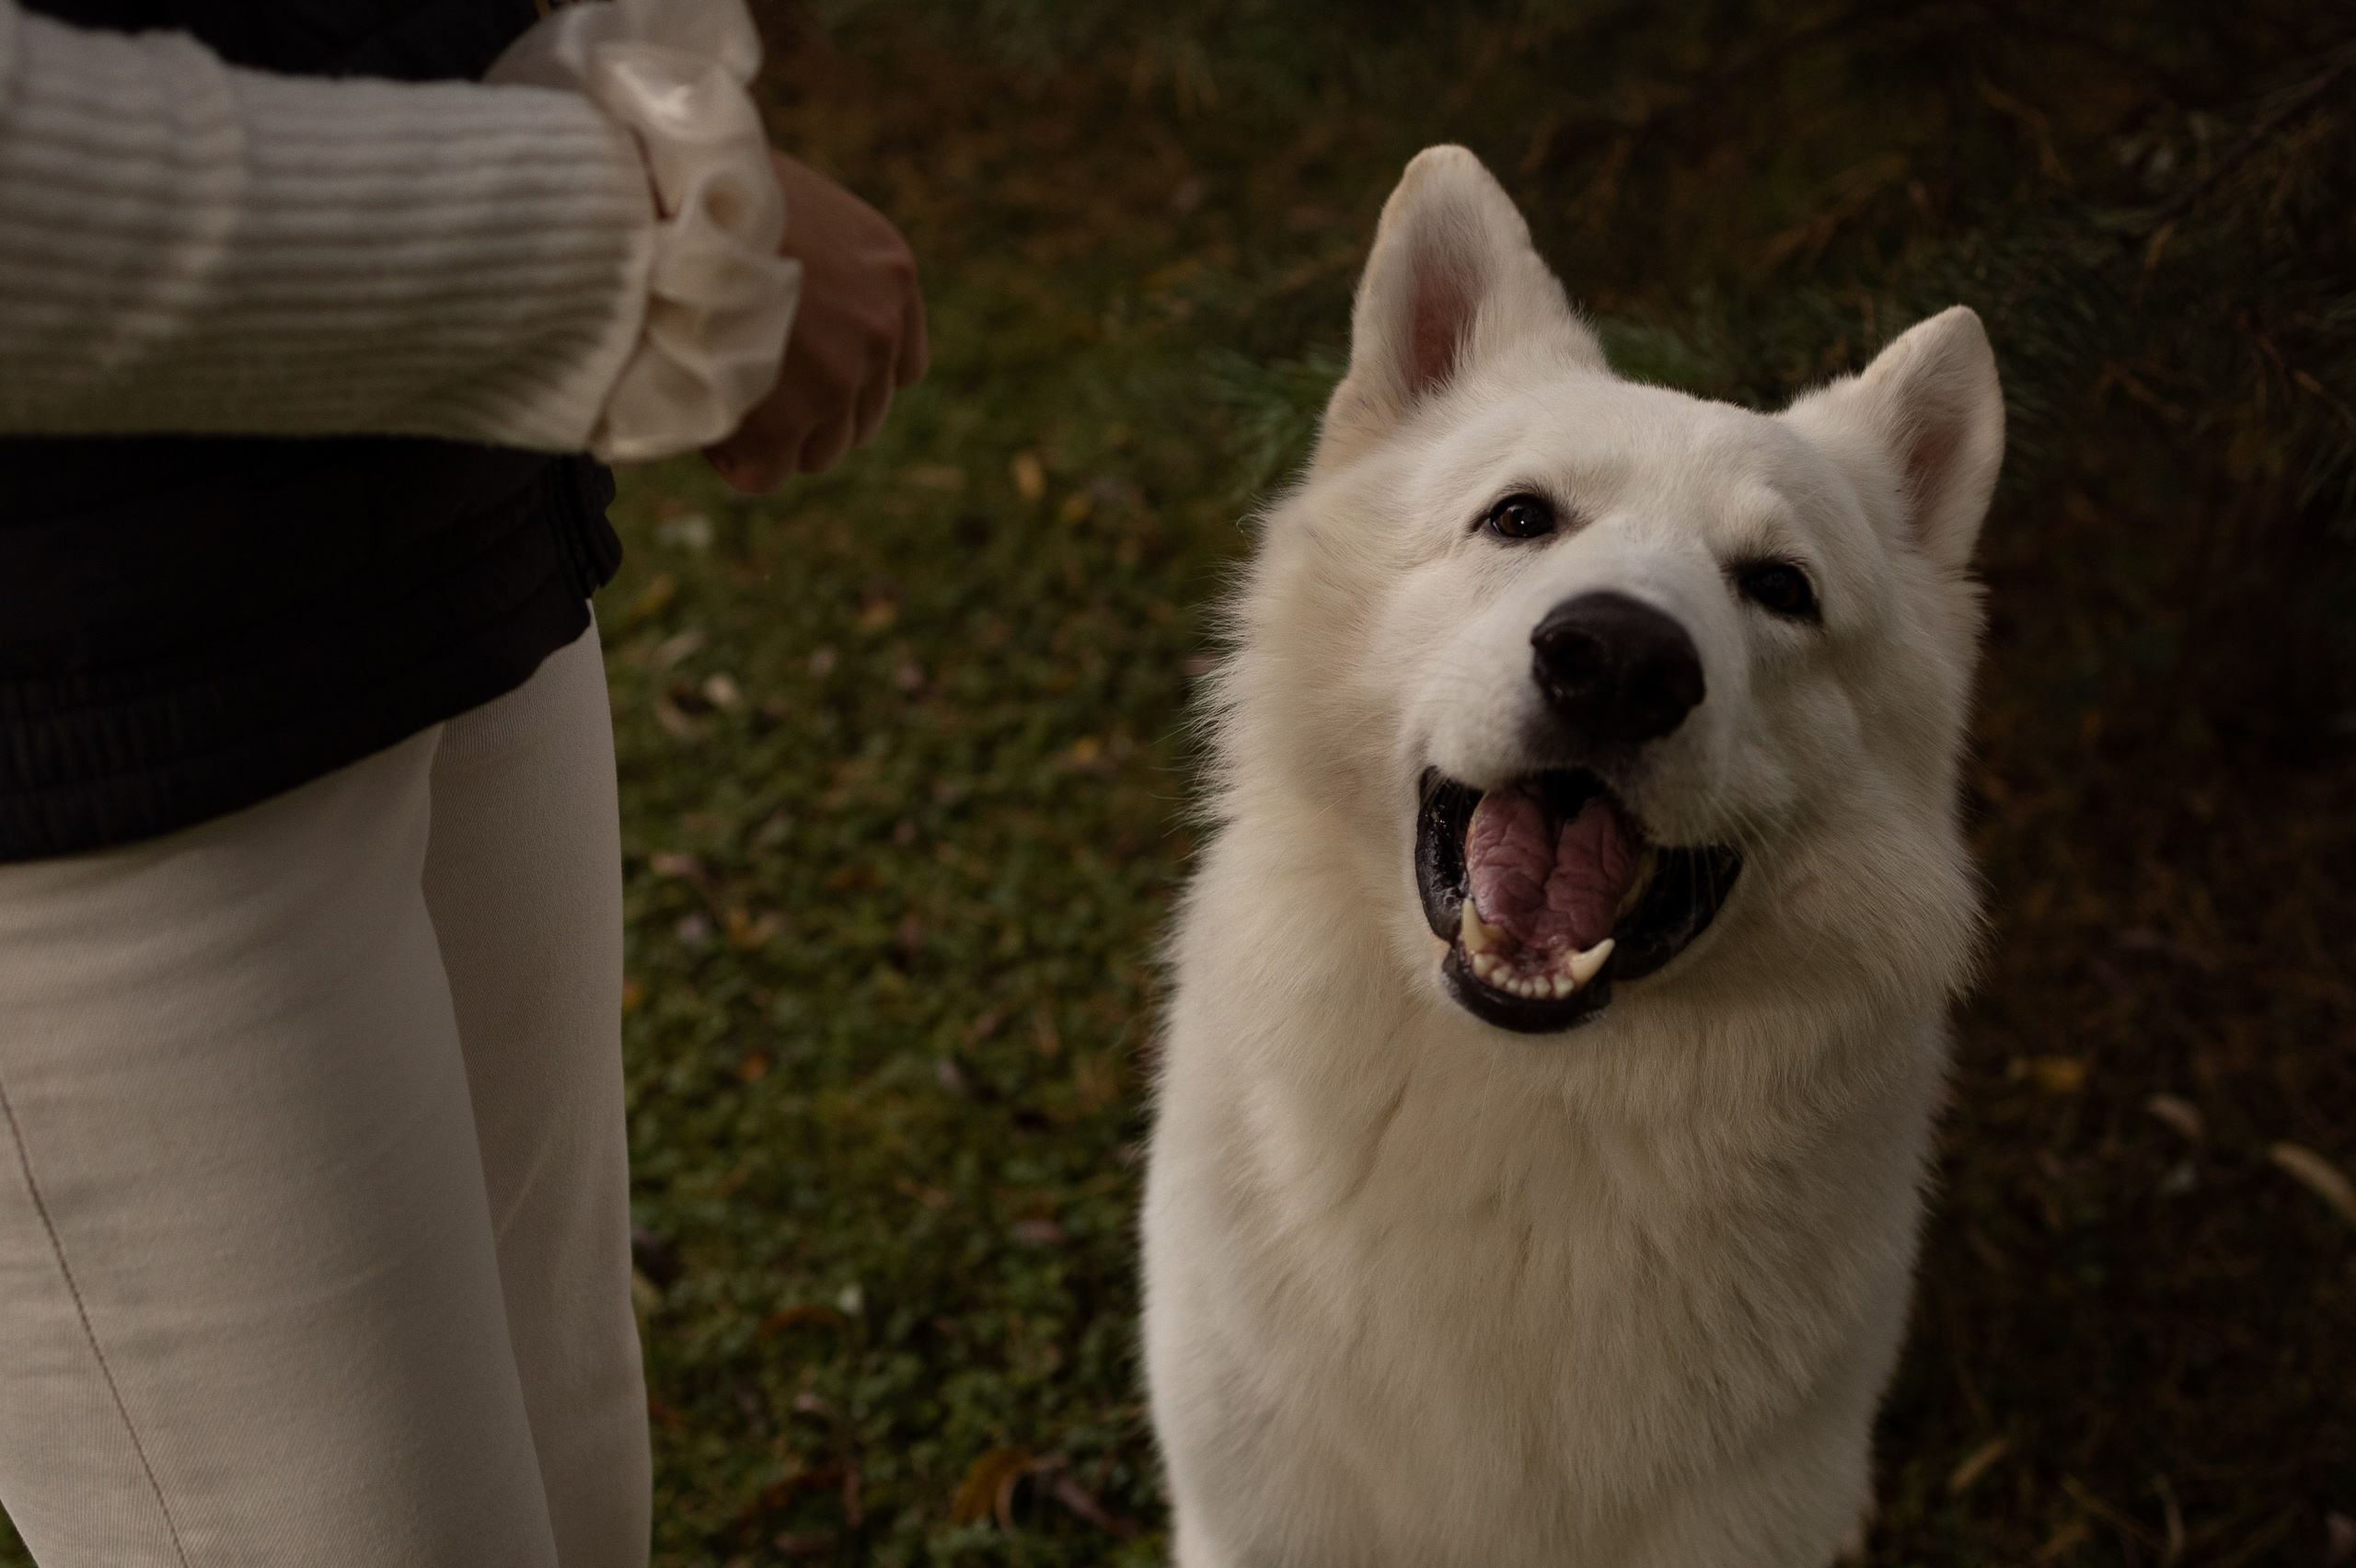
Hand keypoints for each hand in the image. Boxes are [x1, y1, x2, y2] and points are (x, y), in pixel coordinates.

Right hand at [704, 150, 927, 491]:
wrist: (660, 189)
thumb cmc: (698, 180)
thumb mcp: (786, 204)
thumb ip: (810, 263)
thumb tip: (791, 318)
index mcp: (890, 271)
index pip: (898, 365)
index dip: (845, 378)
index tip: (794, 368)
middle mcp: (879, 328)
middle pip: (858, 417)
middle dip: (806, 412)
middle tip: (741, 383)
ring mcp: (839, 377)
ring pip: (817, 451)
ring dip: (770, 436)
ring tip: (712, 392)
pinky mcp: (787, 420)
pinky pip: (764, 474)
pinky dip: (729, 458)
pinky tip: (695, 415)